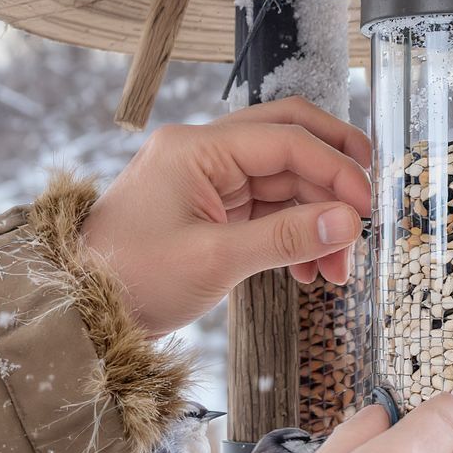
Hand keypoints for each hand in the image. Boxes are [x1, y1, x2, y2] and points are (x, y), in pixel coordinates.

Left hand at [81, 97, 371, 336]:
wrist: (83, 311)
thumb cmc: (133, 278)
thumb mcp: (216, 259)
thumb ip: (286, 237)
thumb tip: (347, 222)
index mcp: (198, 148)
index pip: (286, 140)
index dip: (335, 170)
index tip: (365, 208)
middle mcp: (204, 153)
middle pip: (289, 141)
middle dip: (333, 176)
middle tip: (368, 206)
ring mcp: (208, 181)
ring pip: (284, 182)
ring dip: (317, 219)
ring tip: (337, 268)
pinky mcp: (211, 209)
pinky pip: (268, 210)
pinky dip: (295, 235)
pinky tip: (310, 270)